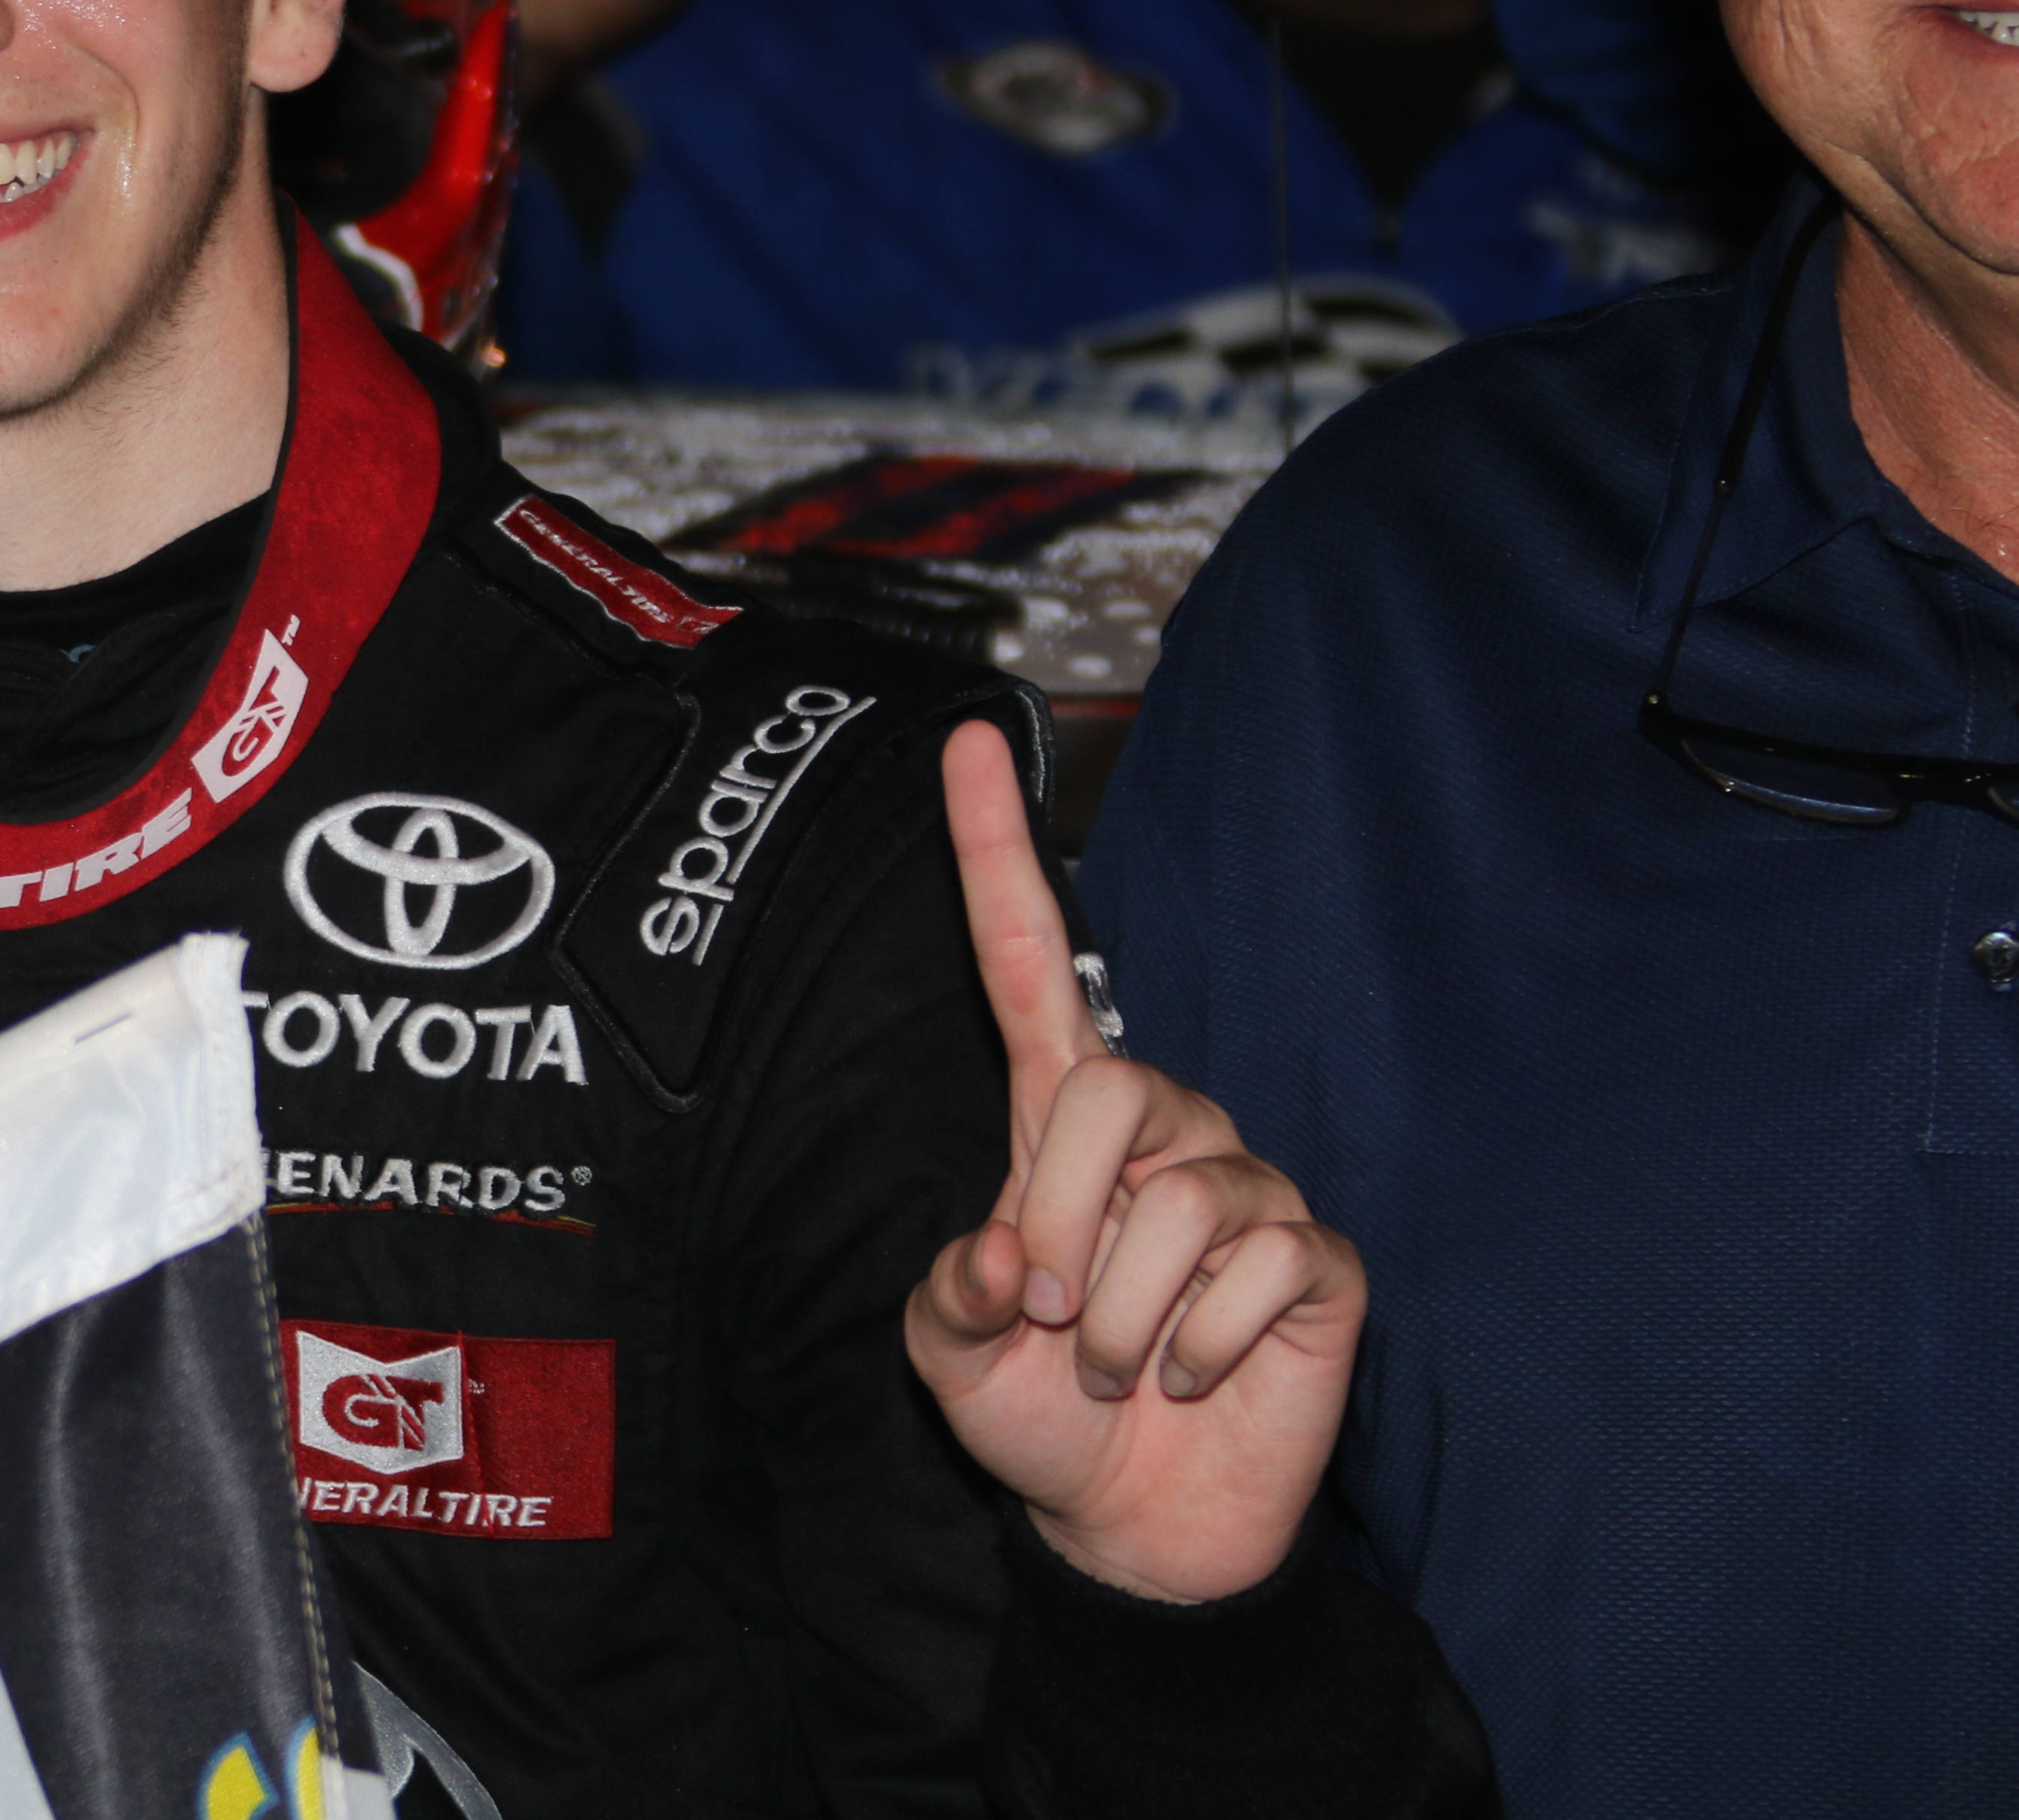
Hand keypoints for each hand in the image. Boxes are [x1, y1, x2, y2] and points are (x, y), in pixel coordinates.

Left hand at [905, 721, 1362, 1604]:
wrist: (1127, 1524)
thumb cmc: (1035, 1413)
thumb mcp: (947, 1351)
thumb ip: (948, 1289)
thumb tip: (1006, 1251)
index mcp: (1058, 1121)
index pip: (1028, 959)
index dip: (994, 851)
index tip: (968, 740)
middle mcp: (1160, 1130)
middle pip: (1107, 1091)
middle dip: (1060, 1218)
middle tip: (1053, 1315)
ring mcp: (1248, 1188)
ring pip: (1179, 1205)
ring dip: (1122, 1315)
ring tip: (1123, 1362)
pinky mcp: (1318, 1261)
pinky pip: (1261, 1270)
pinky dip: (1205, 1345)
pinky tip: (1199, 1372)